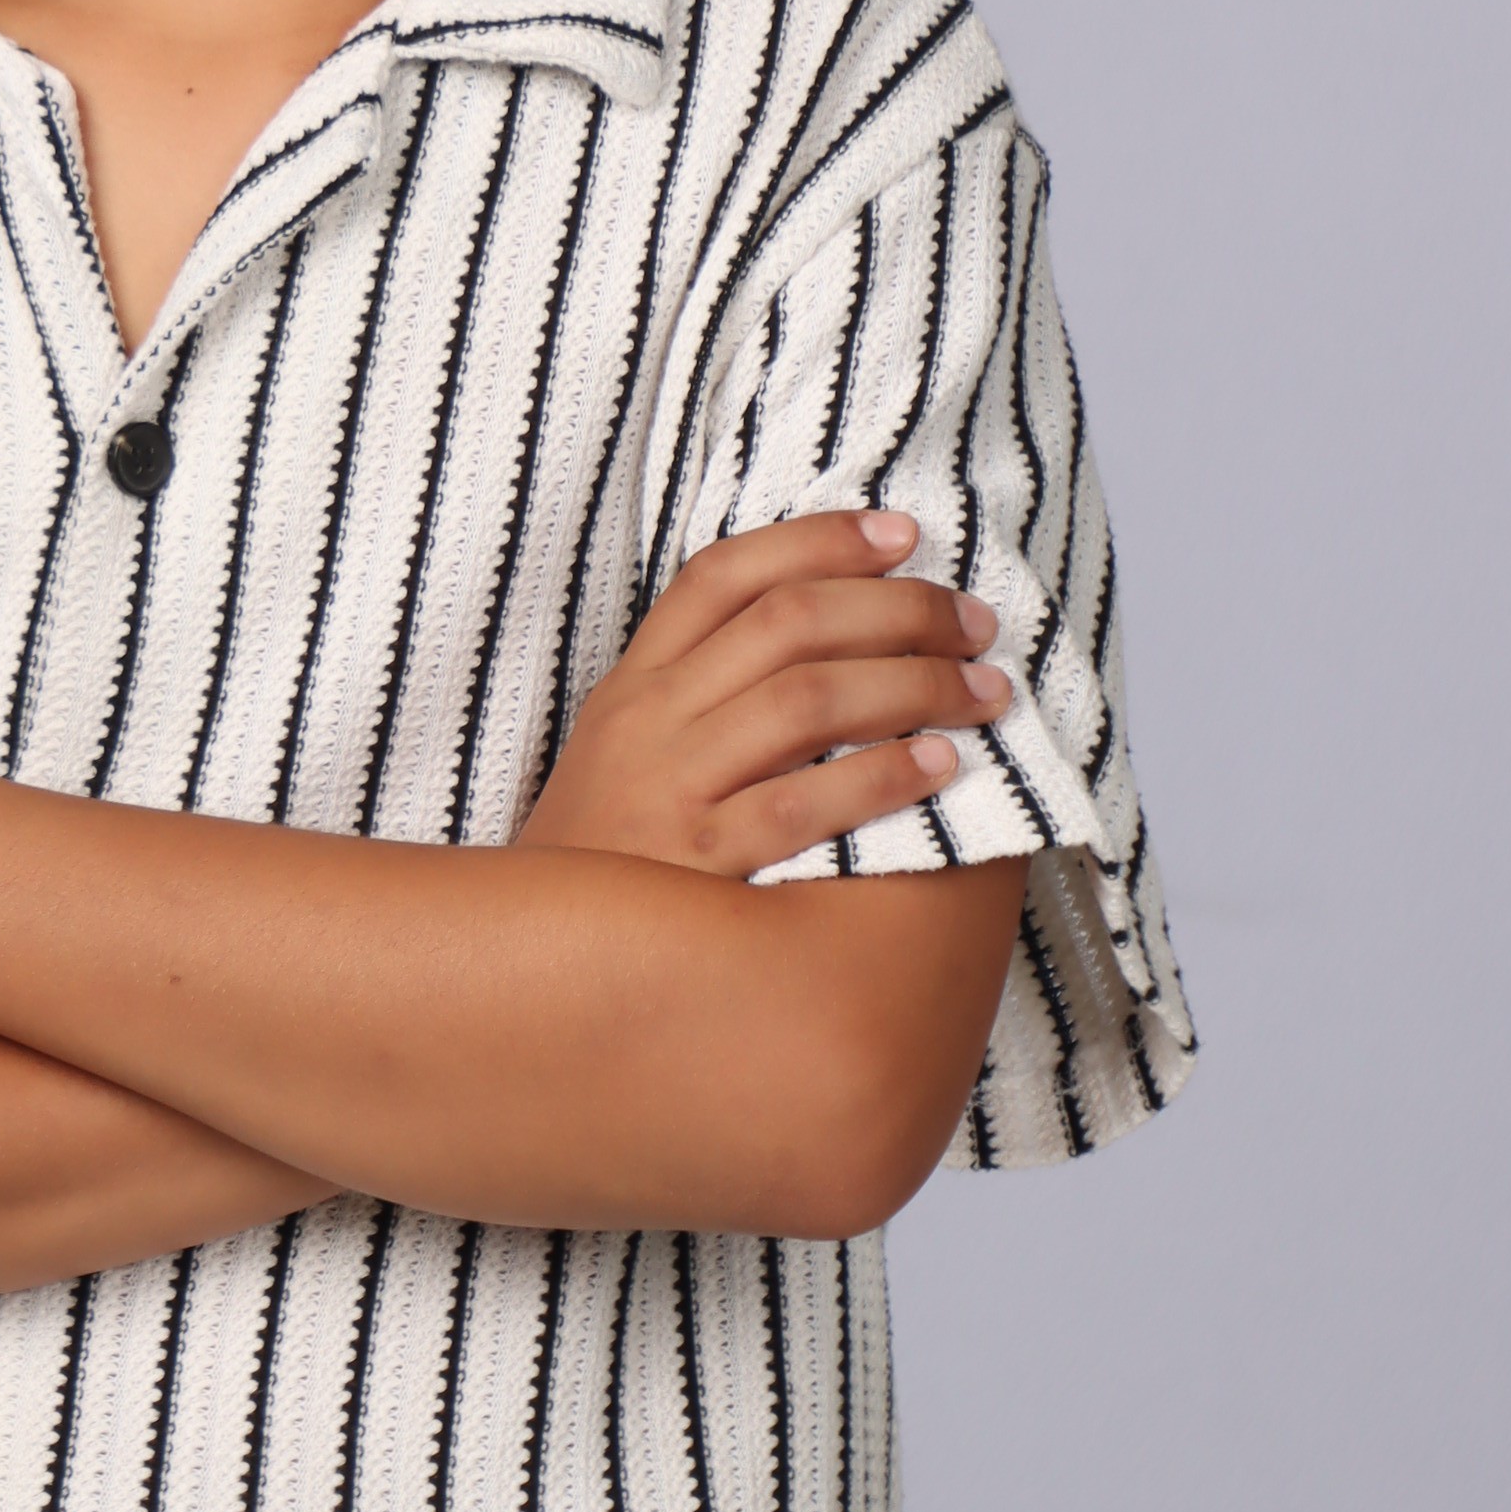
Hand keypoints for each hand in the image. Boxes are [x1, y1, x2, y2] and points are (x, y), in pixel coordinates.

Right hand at [515, 511, 1010, 879]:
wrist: (528, 977)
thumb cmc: (607, 866)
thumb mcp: (624, 760)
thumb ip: (700, 698)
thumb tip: (833, 638)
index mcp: (632, 686)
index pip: (724, 574)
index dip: (820, 540)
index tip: (902, 534)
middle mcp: (647, 723)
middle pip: (786, 622)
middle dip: (899, 610)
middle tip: (975, 623)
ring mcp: (669, 791)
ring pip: (807, 698)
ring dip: (915, 683)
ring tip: (982, 690)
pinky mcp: (698, 869)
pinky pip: (806, 805)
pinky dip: (884, 775)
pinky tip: (942, 766)